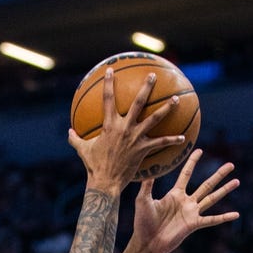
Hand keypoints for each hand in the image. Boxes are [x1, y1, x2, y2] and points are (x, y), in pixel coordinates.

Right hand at [67, 69, 185, 190]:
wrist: (105, 181)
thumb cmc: (93, 165)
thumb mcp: (82, 150)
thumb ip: (75, 139)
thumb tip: (69, 131)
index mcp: (109, 125)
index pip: (108, 99)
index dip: (108, 84)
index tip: (111, 70)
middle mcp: (124, 128)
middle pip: (138, 103)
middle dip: (146, 88)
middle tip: (153, 76)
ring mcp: (135, 138)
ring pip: (154, 119)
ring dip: (167, 108)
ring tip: (176, 99)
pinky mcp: (143, 149)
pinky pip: (161, 142)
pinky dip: (173, 140)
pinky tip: (183, 137)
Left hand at [131, 148, 240, 252]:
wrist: (147, 242)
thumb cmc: (143, 222)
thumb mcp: (143, 201)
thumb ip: (147, 186)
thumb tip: (147, 170)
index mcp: (175, 194)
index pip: (186, 174)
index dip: (193, 162)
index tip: (200, 150)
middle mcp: (186, 202)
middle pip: (206, 185)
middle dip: (218, 175)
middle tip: (231, 165)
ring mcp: (191, 213)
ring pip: (212, 198)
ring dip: (224, 190)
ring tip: (237, 181)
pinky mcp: (193, 224)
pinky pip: (211, 220)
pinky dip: (223, 217)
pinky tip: (236, 214)